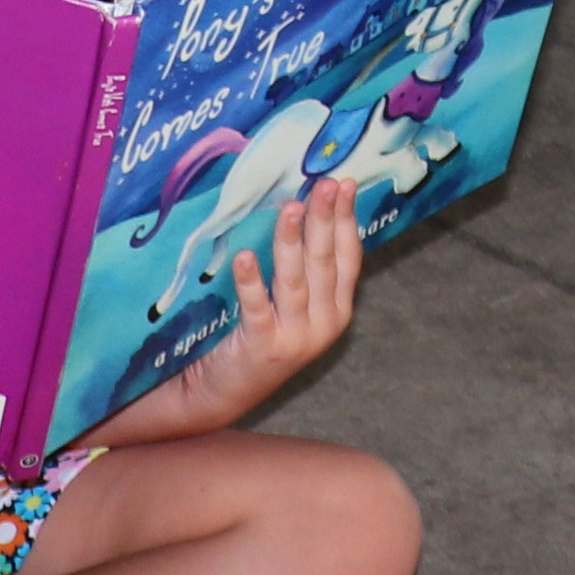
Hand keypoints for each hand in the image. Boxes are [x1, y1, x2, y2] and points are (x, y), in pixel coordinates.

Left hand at [100, 178, 364, 444]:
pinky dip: (251, 283)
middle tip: (323, 184)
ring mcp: (294, 338)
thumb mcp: (295, 306)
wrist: (226, 391)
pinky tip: (245, 257)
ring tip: (290, 207)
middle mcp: (323, 325)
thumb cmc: (260, 336)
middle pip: (324, 262)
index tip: (345, 183)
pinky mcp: (261, 347)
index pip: (348, 257)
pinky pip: (256, 308)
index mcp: (337, 310)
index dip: (347, 219)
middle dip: (324, 219)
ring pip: (295, 280)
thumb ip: (307, 270)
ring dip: (292, 241)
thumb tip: (306, 209)